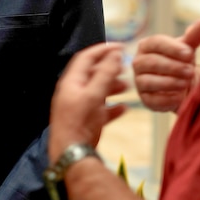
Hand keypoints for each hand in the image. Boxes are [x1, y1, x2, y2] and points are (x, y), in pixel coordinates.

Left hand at [49, 42, 127, 161]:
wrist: (72, 153)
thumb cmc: (79, 122)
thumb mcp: (93, 95)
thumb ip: (104, 74)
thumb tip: (114, 54)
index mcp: (72, 82)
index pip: (86, 57)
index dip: (103, 49)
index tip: (120, 46)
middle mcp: (75, 92)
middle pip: (93, 74)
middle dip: (110, 68)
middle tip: (126, 67)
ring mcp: (81, 107)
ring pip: (99, 91)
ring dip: (113, 86)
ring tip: (128, 86)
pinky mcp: (87, 121)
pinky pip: (102, 110)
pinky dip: (113, 107)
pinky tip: (123, 108)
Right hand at [132, 20, 199, 111]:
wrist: (184, 86)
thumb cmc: (182, 62)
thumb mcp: (188, 49)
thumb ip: (194, 36)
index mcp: (147, 46)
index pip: (155, 43)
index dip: (172, 48)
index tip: (189, 53)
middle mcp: (139, 62)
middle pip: (152, 62)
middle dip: (173, 67)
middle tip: (190, 71)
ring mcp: (139, 82)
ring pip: (149, 81)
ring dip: (170, 82)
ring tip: (186, 82)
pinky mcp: (145, 99)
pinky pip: (152, 100)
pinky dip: (167, 99)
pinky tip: (179, 97)